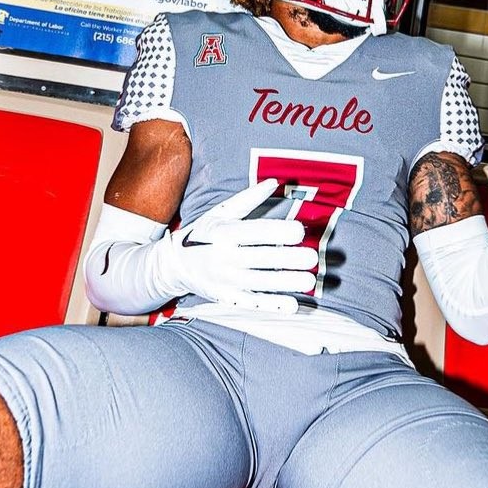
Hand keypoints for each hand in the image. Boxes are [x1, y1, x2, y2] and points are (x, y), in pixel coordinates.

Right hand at [160, 178, 317, 312]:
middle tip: (312, 257)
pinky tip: (293, 305)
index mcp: (224, 233)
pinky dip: (273, 305)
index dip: (280, 232)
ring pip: (261, 283)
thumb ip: (248, 199)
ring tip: (309, 280)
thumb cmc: (204, 234)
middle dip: (290, 259)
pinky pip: (253, 303)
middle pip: (262, 259)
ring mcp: (225, 280)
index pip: (257, 232)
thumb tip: (274, 182)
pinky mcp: (227, 298)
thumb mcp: (220, 213)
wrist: (175, 264)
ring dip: (287, 283)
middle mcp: (224, 257)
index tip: (300, 232)